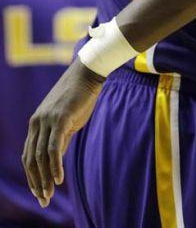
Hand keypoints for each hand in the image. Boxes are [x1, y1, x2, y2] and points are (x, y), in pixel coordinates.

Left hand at [22, 59, 103, 208]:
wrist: (87, 74)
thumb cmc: (79, 97)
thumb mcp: (67, 121)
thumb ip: (60, 139)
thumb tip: (56, 161)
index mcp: (36, 123)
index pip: (28, 155)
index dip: (32, 176)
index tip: (39, 192)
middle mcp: (37, 122)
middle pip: (31, 159)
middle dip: (36, 182)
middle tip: (43, 200)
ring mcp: (47, 120)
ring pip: (40, 156)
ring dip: (44, 178)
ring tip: (49, 194)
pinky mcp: (60, 118)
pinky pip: (54, 148)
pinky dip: (55, 166)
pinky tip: (59, 179)